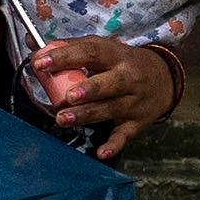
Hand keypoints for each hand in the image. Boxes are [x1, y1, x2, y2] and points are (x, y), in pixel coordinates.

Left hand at [34, 35, 183, 159]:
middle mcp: (127, 77)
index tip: (41, 62)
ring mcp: (133, 101)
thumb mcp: (103, 49)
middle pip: (108, 83)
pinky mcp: (136, 122)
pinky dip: (114, 145)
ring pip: (110, 109)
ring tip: (63, 119)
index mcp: (115, 55)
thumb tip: (34, 47)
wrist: (165, 78)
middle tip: (67, 96)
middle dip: (87, 90)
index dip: (65, 56)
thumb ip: (70, 48)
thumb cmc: (123, 63)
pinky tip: (101, 152)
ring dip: (86, 115)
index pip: (90, 52)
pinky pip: (124, 135)